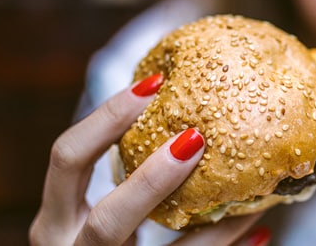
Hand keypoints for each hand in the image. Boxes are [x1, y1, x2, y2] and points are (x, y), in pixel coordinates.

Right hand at [30, 73, 265, 245]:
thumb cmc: (96, 240)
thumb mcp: (90, 208)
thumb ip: (120, 171)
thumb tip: (177, 99)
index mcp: (54, 221)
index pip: (68, 159)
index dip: (106, 118)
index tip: (154, 84)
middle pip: (108, 220)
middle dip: (153, 181)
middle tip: (196, 138)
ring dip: (215, 227)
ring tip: (252, 196)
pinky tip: (261, 231)